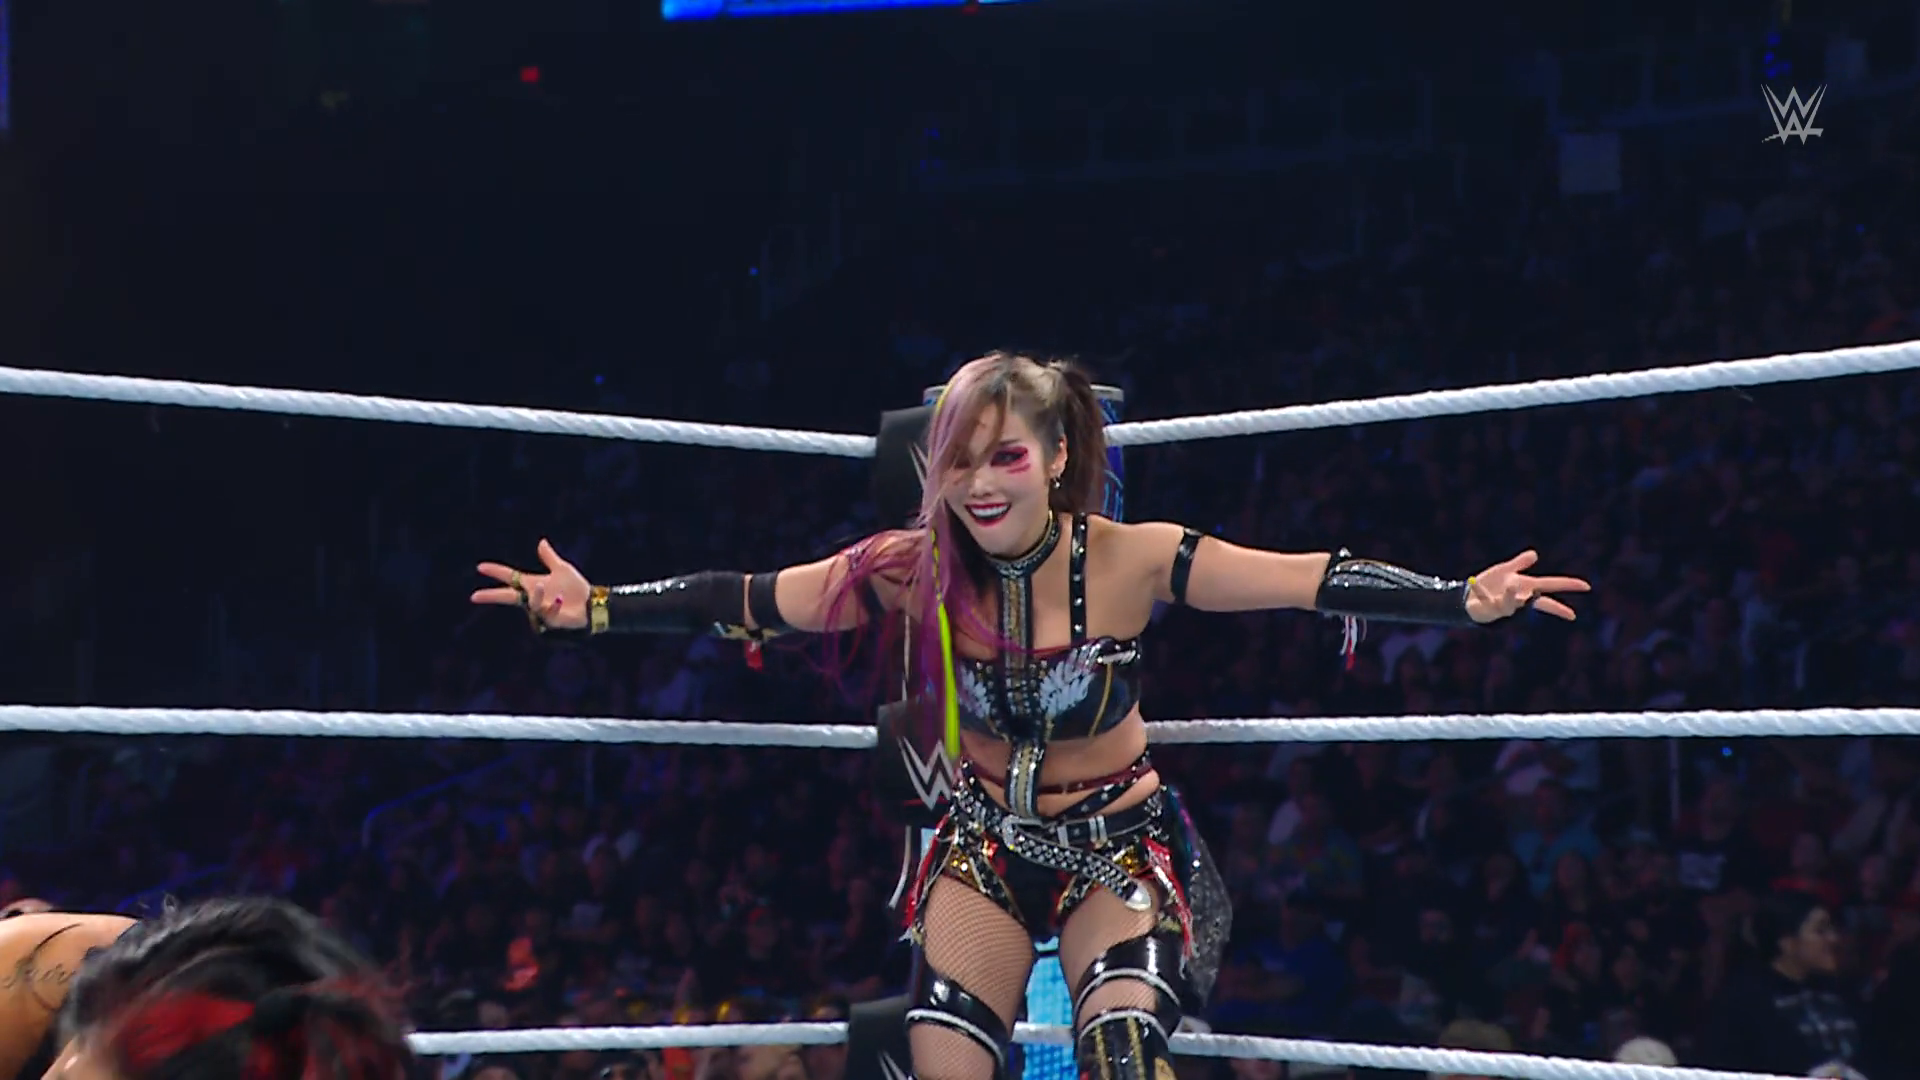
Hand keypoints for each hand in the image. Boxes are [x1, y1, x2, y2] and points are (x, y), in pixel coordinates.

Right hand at [472, 539, 590, 629]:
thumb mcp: (562, 569)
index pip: (510, 577)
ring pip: (531, 603)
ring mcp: (541, 610)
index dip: (496, 572)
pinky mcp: (551, 620)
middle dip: (492, 596)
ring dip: (535, 595)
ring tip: (541, 585)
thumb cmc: (576, 588)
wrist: (592, 603)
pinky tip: (560, 600)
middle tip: (475, 596)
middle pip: (508, 596)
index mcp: (533, 584)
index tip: (480, 567)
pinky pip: (548, 613)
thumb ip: (549, 558)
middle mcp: (533, 598)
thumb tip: (541, 542)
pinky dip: (553, 606)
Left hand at [1465, 550, 1589, 622]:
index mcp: (1526, 587)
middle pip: (1539, 602)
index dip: (1568, 585)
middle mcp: (1518, 599)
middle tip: (1571, 613)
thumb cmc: (1490, 585)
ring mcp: (1505, 606)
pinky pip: (1487, 600)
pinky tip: (1475, 582)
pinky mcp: (1489, 609)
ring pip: (1512, 603)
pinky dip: (1481, 591)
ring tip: (1512, 584)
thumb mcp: (1505, 571)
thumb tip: (1534, 554)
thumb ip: (1519, 564)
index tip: (1586, 586)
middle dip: (1553, 606)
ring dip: (1512, 595)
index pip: (1551, 586)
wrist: (1469, 597)